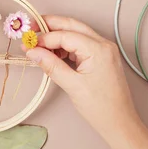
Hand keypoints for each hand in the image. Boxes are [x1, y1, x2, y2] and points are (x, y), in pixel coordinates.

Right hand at [26, 16, 139, 135]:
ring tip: (38, 44)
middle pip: (71, 25)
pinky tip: (52, 53)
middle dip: (49, 25)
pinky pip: (80, 44)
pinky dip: (65, 45)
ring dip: (56, 35)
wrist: (120, 123)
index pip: (65, 35)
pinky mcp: (101, 57)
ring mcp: (103, 49)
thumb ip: (51, 65)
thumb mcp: (72, 85)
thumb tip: (32, 51)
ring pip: (76, 33)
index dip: (44, 38)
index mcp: (98, 49)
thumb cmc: (100, 107)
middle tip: (30, 28)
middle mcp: (103, 44)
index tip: (27, 44)